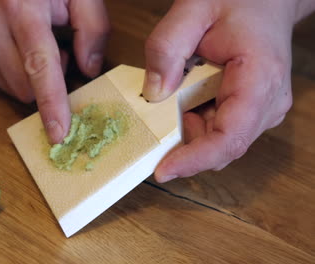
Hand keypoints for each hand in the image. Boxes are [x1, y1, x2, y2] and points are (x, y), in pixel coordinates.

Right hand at [0, 0, 109, 143]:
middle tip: (56, 48)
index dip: (51, 103)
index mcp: (20, 8)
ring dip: (30, 76)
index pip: (39, 66)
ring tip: (33, 42)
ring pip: (12, 89)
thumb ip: (93, 27)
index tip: (58, 134)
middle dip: (48, 79)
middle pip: (25, 87)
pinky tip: (15, 46)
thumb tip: (89, 70)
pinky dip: (13, 73)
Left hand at [142, 0, 303, 181]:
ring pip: (216, 141)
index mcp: (259, 80)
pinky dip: (193, 120)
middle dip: (183, 142)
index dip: (194, 160)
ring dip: (186, 128)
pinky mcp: (249, 111)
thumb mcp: (193, 11)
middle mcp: (267, 104)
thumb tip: (153, 93)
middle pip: (220, 147)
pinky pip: (216, 129)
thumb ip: (167, 48)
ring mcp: (260, 110)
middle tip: (155, 117)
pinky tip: (185, 95)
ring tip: (174, 93)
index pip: (229, 138)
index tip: (162, 170)